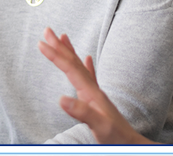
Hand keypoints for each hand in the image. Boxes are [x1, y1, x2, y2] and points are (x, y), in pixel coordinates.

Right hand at [38, 27, 156, 144]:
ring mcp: (96, 93)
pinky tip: (88, 58)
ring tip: (62, 37)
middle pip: (74, 62)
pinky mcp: (98, 99)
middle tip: (47, 30)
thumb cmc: (116, 136)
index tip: (41, 43)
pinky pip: (90, 76)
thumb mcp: (99, 126)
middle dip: (59, 46)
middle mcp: (93, 88)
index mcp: (91, 92)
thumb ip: (81, 112)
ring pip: (79, 66)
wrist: (131, 143)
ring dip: (69, 51)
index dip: (55, 55)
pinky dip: (86, 65)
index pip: (70, 68)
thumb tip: (61, 98)